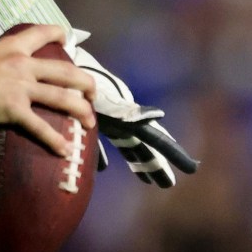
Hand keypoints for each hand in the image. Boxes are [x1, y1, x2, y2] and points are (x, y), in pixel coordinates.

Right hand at [0, 24, 97, 158]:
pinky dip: (55, 140)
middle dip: (86, 83)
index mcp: (13, 47)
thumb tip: (2, 70)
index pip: (42, 33)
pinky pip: (40, 126)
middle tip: (92, 94)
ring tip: (90, 122)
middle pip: (66, 71)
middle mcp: (23, 64)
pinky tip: (66, 150)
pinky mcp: (14, 109)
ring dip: (81, 110)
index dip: (59, 34)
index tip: (68, 40)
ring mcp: (21, 87)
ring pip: (62, 97)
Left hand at [68, 42, 198, 185]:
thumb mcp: (108, 97)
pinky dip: (102, 156)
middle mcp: (124, 120)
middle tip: (169, 184)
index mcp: (131, 118)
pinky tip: (102, 169)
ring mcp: (108, 119)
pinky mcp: (89, 119)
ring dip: (137, 161)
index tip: (191, 168)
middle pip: (145, 146)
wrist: (61, 66)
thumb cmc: (85, 82)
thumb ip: (128, 111)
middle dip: (156, 165)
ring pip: (127, 145)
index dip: (173, 153)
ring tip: (147, 180)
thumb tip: (156, 117)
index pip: (157, 139)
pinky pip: (99, 143)